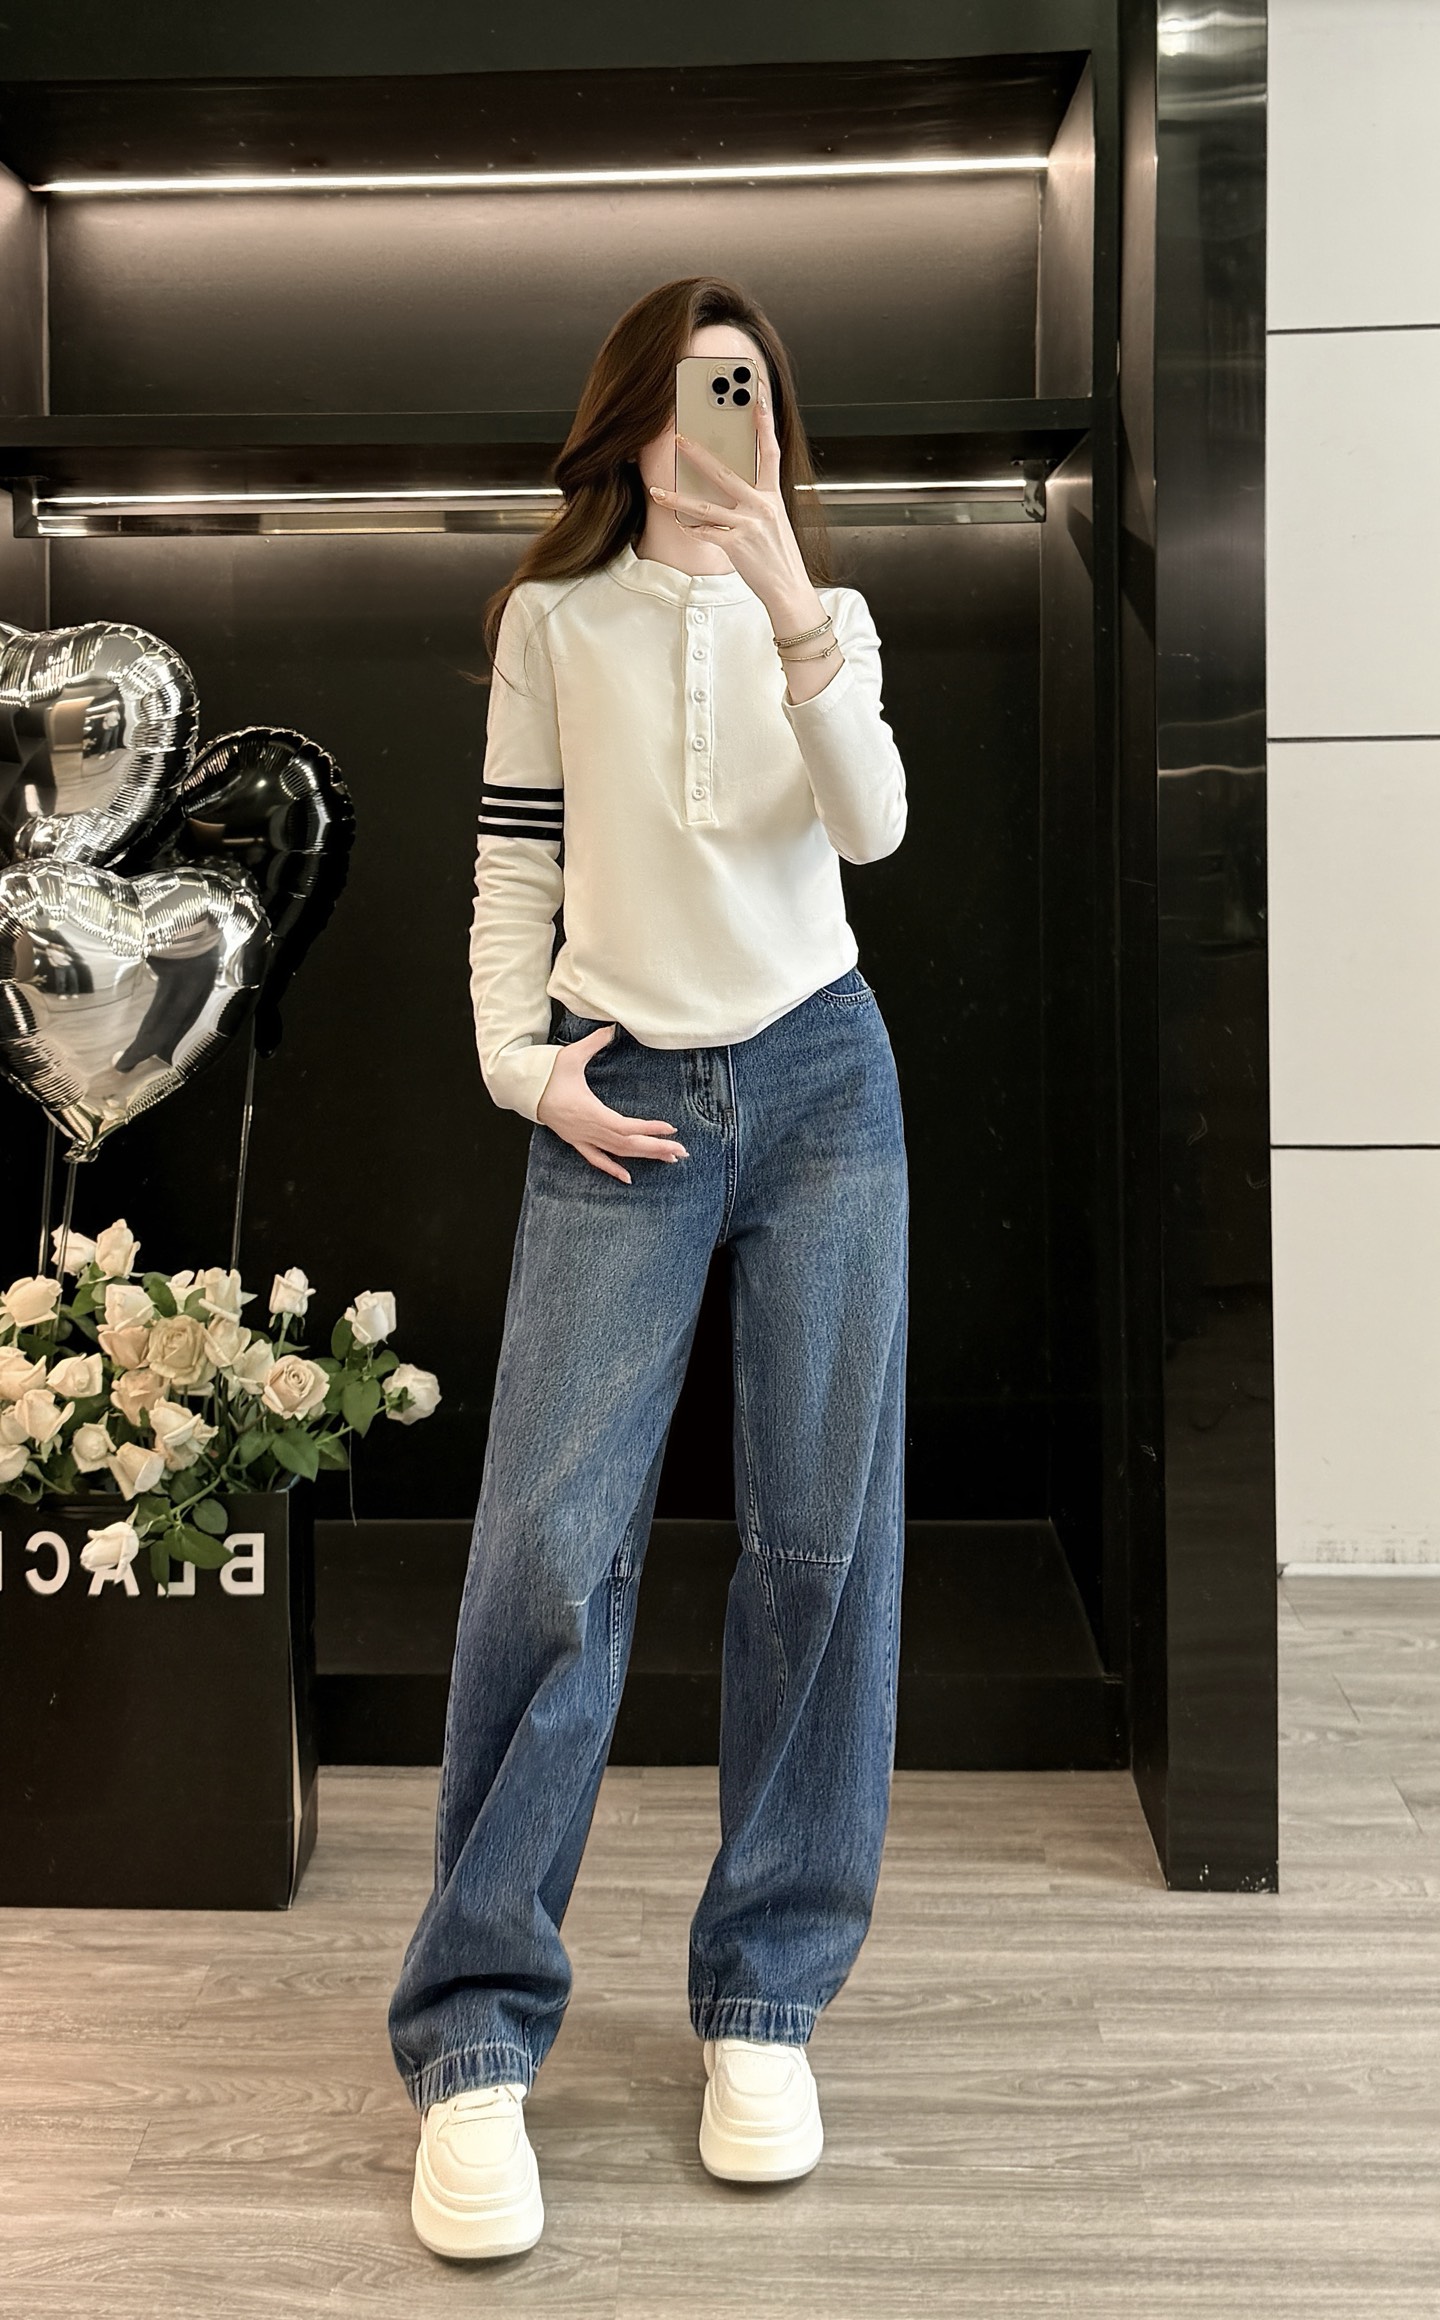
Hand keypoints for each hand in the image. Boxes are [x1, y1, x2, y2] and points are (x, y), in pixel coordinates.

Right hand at [536, 1022, 688, 1183]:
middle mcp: (588, 1129)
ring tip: (668, 1159)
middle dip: (656, 1148)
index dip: (648, 1129)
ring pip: (617, 1153)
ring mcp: (582, 1138)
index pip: (625, 1126)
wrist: (523, 1090)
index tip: (670, 1129)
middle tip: (682, 1152)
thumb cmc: (547, 1073)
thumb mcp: (570, 1055)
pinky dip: (613, 1169)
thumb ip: (593, 1042)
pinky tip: (629, 1178)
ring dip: (643, 1157)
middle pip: (627, 1145)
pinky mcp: (576, 1141)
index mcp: (589, 1111)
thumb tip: (612, 1027)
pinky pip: (597, 1160)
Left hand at [646, 386, 820, 631]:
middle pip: (725, 473)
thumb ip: (755, 501)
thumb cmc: (778, 555)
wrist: (788, 588)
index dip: (763, 424)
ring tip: (657, 490)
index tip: (756, 397)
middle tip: (679, 438)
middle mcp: (762, 506)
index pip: (769, 452)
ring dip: (677, 498)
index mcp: (772, 496)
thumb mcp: (773, 521)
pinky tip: (679, 524)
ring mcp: (749, 525)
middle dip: (699, 454)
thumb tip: (727, 486)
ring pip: (705, 507)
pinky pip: (706, 534)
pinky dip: (691, 530)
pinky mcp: (736, 545)